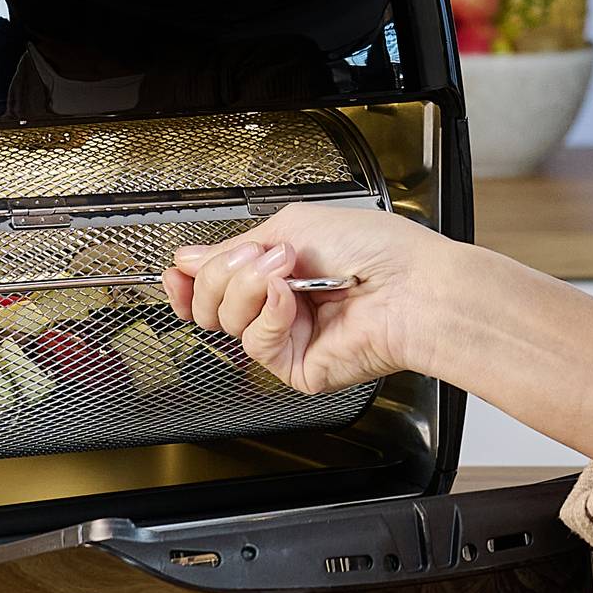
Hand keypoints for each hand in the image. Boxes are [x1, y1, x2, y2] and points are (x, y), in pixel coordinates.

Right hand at [162, 203, 454, 396]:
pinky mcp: (296, 366)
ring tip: (286, 270)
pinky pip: (255, 342)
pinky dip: (268, 313)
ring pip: (225, 322)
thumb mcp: (295, 225)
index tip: (179, 269)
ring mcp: (288, 337)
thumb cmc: (377, 250)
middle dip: (225, 273)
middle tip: (260, 256)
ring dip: (249, 286)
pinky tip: (290, 297)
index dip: (191, 277)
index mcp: (282, 270)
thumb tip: (188, 258)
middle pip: (210, 302)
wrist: (413, 287)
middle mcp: (282, 305)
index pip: (217, 282)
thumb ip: (235, 246)